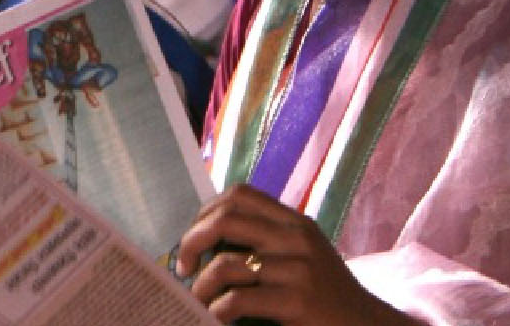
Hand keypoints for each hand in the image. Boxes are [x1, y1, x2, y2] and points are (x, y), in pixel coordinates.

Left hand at [176, 186, 416, 325]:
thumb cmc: (325, 297)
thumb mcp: (301, 257)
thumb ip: (265, 242)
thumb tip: (205, 242)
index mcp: (294, 223)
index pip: (239, 195)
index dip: (205, 212)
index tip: (192, 239)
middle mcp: (297, 238)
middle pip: (225, 219)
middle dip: (192, 241)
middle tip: (183, 267)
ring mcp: (299, 269)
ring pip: (226, 264)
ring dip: (201, 286)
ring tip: (199, 301)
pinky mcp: (298, 302)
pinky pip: (238, 299)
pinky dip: (218, 310)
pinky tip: (217, 318)